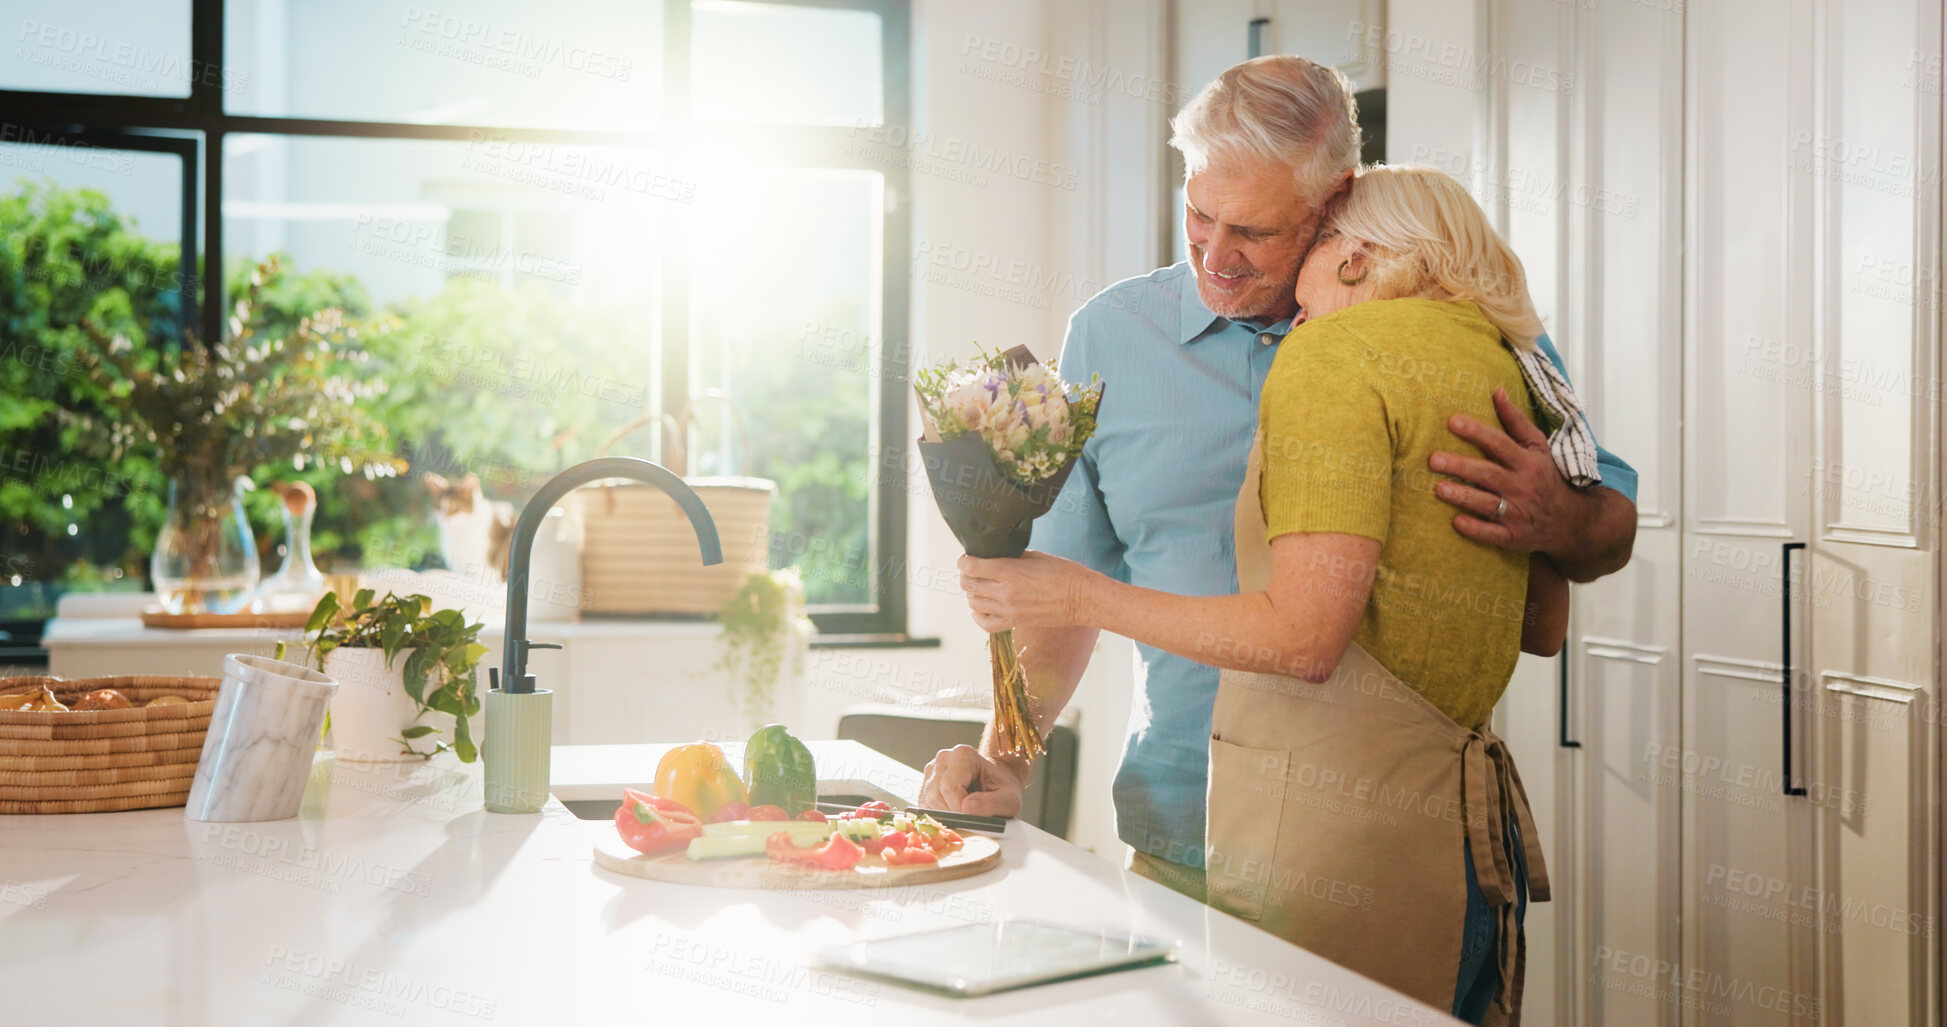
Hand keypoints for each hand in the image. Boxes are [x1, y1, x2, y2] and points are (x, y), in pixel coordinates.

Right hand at [919, 744, 1024, 816]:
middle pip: (936, 795)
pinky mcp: (926, 783)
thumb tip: (966, 809)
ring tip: (965, 813)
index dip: (959, 809)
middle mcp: (944, 758)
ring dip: (946, 814)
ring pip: (928, 801)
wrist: (995, 781)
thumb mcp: (1009, 799)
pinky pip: (925, 804)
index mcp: (963, 755)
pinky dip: (939, 814)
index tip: (974, 819)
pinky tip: (955, 811)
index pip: (950, 787)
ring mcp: (932, 770)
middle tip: (971, 820)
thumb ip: (992, 804)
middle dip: (952, 814)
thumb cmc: (1002, 788)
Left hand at [959, 551, 1103, 632]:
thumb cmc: (1064, 573)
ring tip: (978, 587)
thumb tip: (995, 557)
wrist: (1082, 598)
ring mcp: (1009, 610)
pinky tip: (980, 609)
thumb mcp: (1036, 556)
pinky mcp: (1015, 623)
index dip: (964, 561)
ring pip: (974, 603)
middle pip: (969, 585)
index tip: (966, 558)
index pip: (971, 567)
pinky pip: (986, 624)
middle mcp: (1005, 592)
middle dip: (966, 576)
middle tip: (972, 571)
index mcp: (1009, 571)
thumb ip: (1011, 557)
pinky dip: (978, 616)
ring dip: (972, 594)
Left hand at [1429, 386, 1587, 557]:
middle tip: (1433, 459)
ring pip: (1487, 504)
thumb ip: (1515, 420)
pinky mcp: (1513, 536)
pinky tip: (1456, 522)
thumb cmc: (1546, 477)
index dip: (1476, 432)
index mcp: (1527, 462)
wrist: (1570, 520)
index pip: (1499, 444)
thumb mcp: (1538, 446)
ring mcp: (1518, 513)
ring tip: (1439, 488)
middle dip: (1461, 466)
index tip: (1452, 421)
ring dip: (1463, 496)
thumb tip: (1496, 390)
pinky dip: (1476, 529)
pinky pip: (1493, 534)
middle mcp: (1522, 487)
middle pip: (1488, 474)